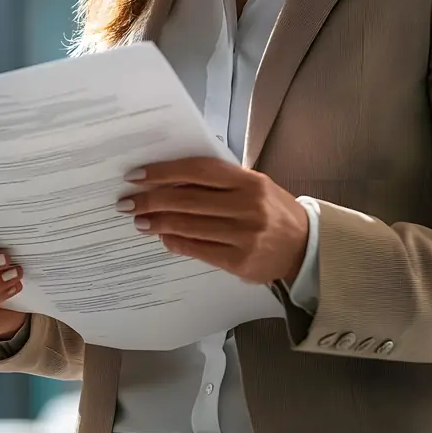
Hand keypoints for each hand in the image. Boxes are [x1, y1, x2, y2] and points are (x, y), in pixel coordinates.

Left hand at [117, 157, 308, 285]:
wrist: (305, 246)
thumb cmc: (272, 209)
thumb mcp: (253, 185)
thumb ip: (219, 182)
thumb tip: (170, 182)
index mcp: (249, 180)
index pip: (198, 171)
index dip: (164, 172)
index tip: (137, 175)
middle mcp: (247, 206)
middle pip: (188, 200)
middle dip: (152, 200)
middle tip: (127, 202)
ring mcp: (244, 235)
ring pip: (190, 226)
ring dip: (158, 223)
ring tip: (138, 220)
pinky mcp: (240, 262)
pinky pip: (199, 249)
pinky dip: (176, 242)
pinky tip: (162, 237)